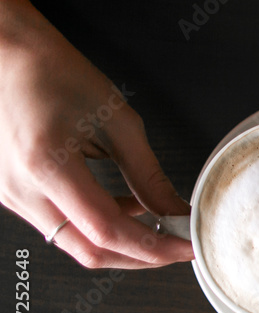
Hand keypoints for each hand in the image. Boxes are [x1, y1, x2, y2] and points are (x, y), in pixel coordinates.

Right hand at [0, 2, 192, 268]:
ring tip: (159, 222)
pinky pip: (60, 225)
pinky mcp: (12, 195)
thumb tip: (174, 210)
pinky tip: (127, 206)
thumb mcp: (117, 121)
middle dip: (140, 256)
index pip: (108, 231)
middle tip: (177, 245)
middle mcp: (20, 191)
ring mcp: (10, 196)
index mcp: (47, 167)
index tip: (186, 245)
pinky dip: (97, 225)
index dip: (153, 246)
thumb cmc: (56, 74)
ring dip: (121, 240)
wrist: (6, 55)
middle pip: (88, 251)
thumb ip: (147, 174)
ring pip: (74, 243)